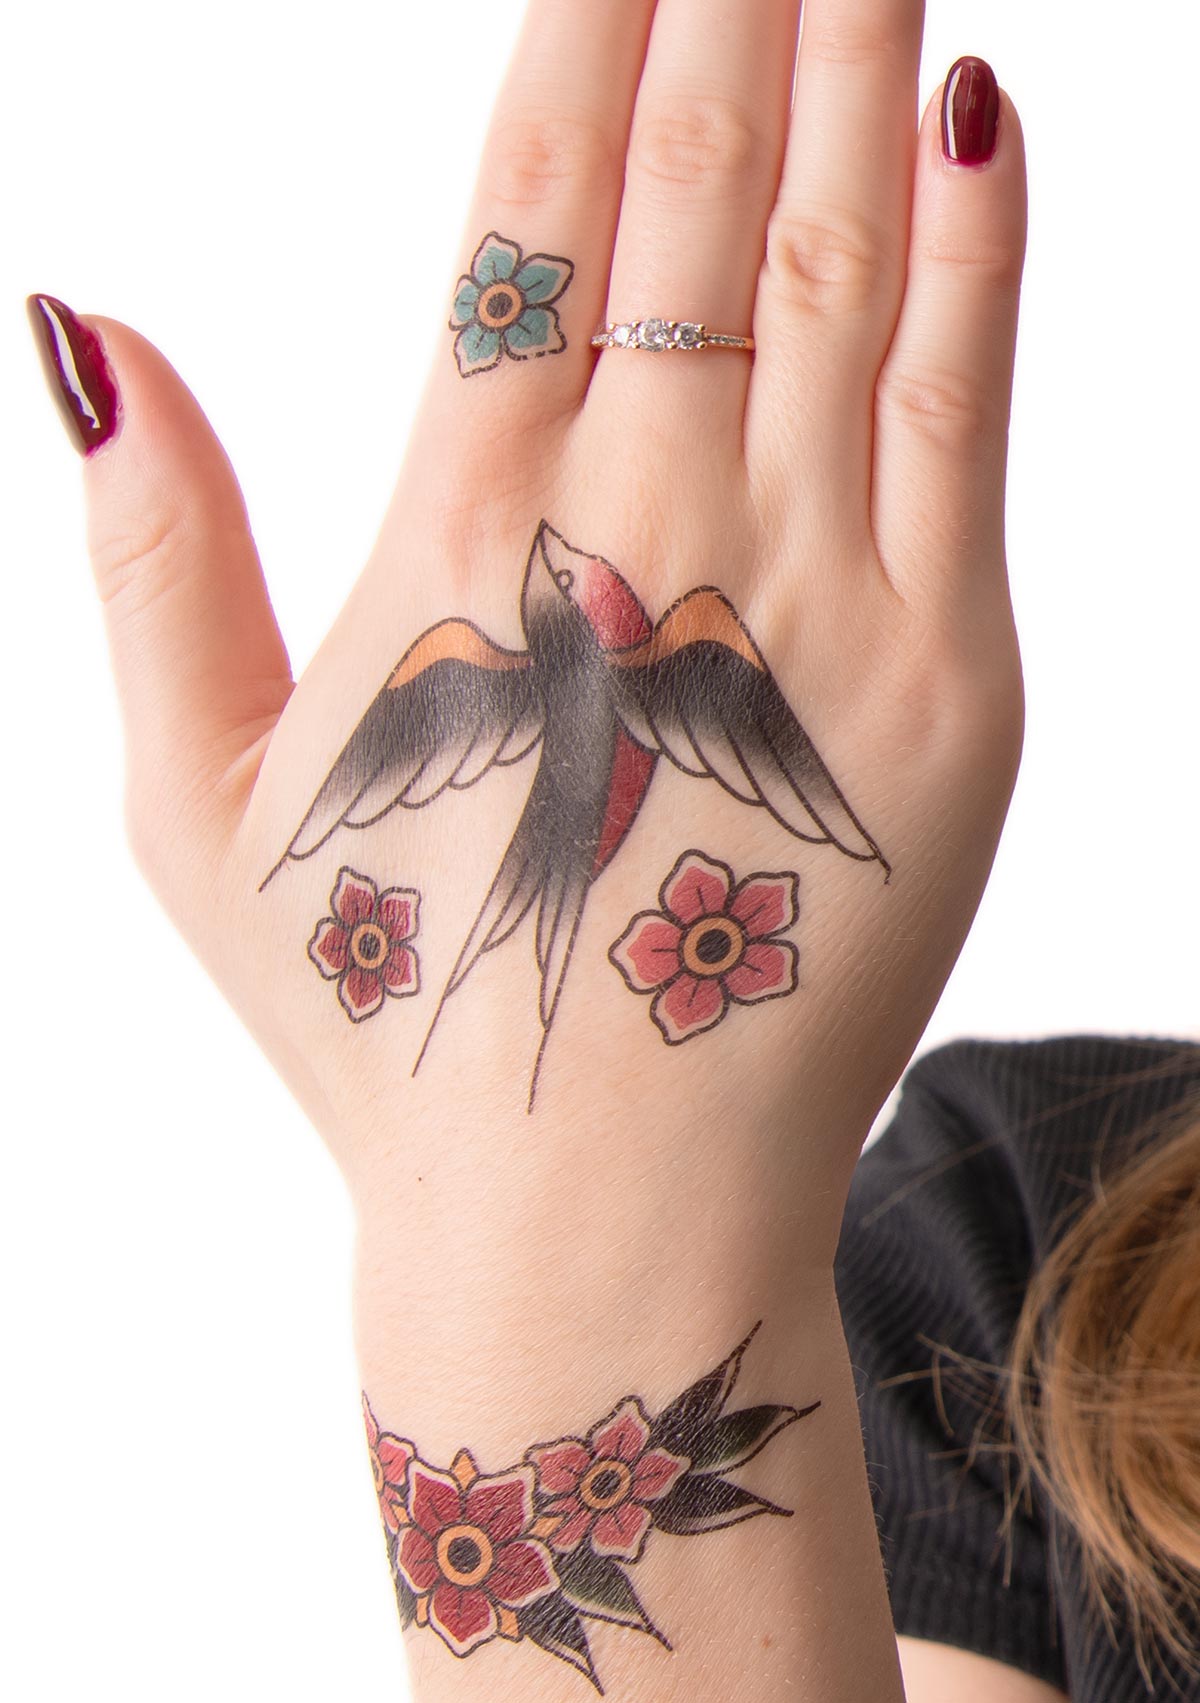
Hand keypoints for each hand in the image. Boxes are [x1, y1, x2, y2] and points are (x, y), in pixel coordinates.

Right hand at [34, 0, 1026, 1250]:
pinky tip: (971, 101)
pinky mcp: (950, 686)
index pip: (525, 198)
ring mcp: (816, 604)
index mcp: (459, 546)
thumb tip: (82, 324)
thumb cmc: (389, 1018)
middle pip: (696, 183)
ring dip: (848, 54)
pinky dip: (977, 240)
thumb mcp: (198, 808)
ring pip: (840, 255)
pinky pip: (966, 406)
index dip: (582, 13)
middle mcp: (644, 536)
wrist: (598, 1220)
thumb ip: (152, 557)